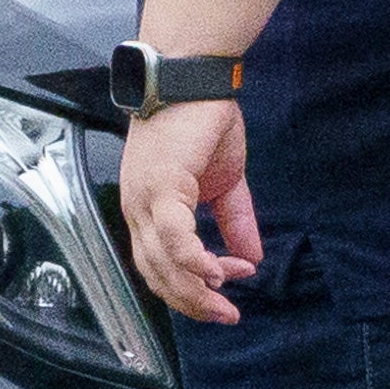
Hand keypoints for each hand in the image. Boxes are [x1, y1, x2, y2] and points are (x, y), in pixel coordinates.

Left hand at [118, 96, 260, 322]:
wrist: (192, 75)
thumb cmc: (202, 118)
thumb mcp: (226, 180)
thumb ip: (235, 219)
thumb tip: (252, 257)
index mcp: (147, 208)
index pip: (161, 267)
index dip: (191, 289)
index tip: (228, 292)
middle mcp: (137, 208)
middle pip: (157, 275)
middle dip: (193, 301)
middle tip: (227, 313)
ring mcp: (144, 198)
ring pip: (163, 263)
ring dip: (196, 287)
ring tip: (226, 296)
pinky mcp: (161, 186)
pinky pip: (173, 237)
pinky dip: (194, 260)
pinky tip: (217, 271)